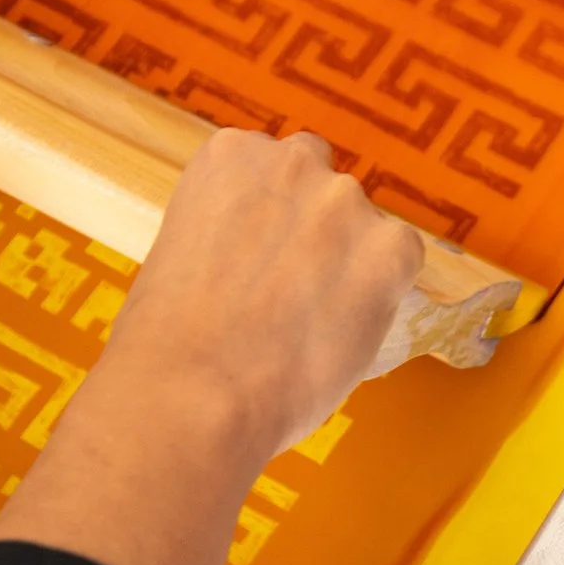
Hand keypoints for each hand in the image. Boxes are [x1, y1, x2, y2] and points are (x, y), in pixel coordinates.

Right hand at [0, 130, 422, 564]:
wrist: (185, 406)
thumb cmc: (154, 367)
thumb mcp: (163, 285)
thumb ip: (206, 257)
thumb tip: (199, 299)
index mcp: (220, 159)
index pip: (274, 167)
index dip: (276, 232)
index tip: (261, 275)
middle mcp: (285, 163)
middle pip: (330, 190)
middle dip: (320, 246)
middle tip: (289, 316)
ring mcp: (340, 206)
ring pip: (372, 237)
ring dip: (353, 285)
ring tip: (306, 345)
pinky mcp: (384, 257)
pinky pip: (409, 277)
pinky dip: (386, 315)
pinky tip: (342, 351)